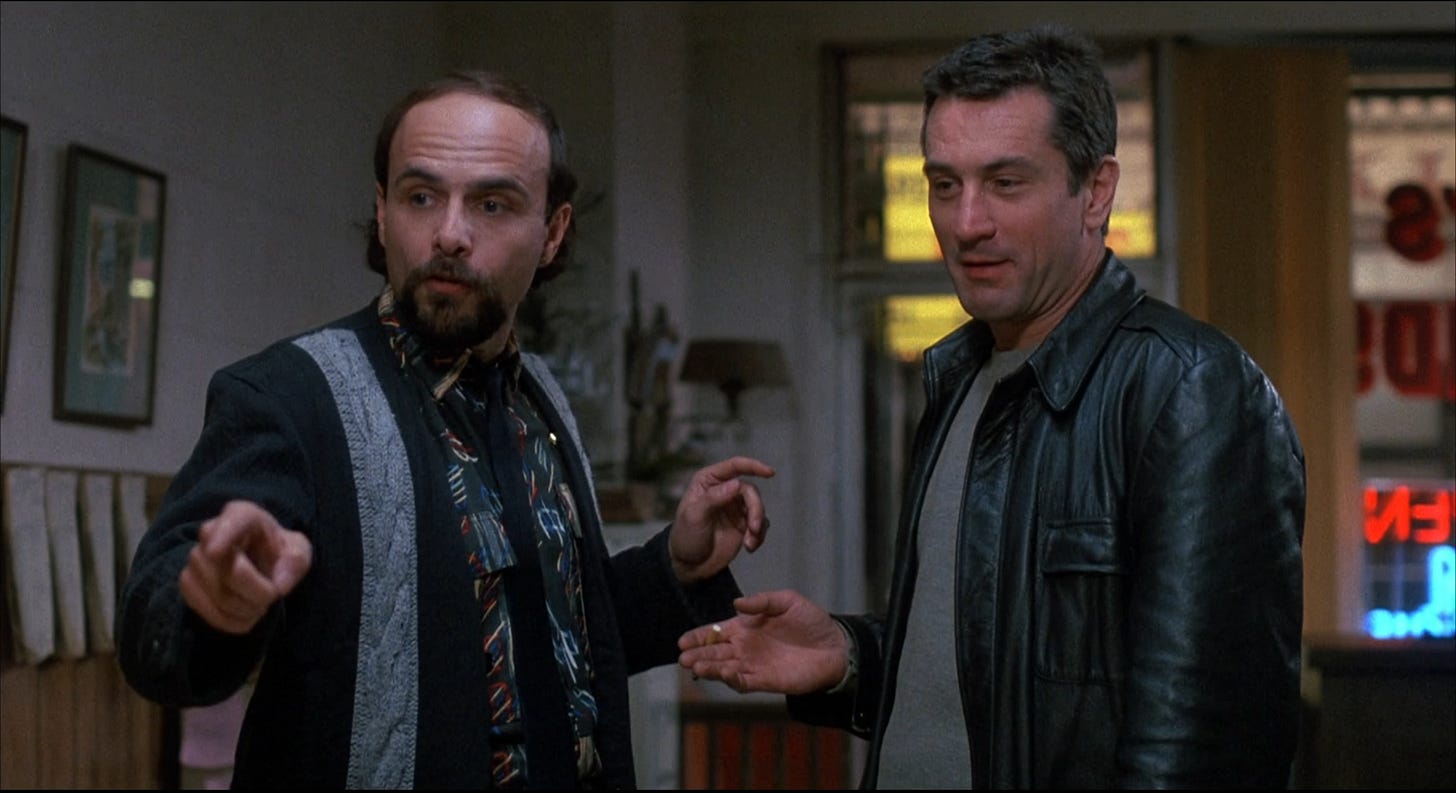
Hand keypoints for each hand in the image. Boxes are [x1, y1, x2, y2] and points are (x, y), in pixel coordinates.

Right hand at [178, 500, 312, 634]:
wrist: (258, 561)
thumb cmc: (278, 551)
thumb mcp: (298, 550)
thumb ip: (296, 561)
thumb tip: (279, 584)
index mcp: (244, 515)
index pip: (234, 520)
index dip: (223, 535)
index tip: (215, 551)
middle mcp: (212, 532)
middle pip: (228, 571)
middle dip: (256, 592)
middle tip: (272, 597)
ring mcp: (195, 557)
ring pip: (216, 593)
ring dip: (244, 609)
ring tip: (259, 607)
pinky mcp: (187, 582)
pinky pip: (201, 607)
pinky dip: (227, 621)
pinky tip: (243, 619)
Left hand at [668, 456, 774, 583]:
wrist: (689, 565)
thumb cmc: (685, 536)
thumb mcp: (694, 516)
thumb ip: (714, 498)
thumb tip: (736, 483)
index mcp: (709, 481)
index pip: (734, 466)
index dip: (753, 466)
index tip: (769, 472)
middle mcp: (724, 490)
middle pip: (750, 491)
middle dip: (756, 509)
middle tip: (753, 528)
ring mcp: (735, 508)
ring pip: (758, 507)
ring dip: (758, 524)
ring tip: (750, 542)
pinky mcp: (744, 524)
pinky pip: (761, 524)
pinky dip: (759, 535)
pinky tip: (750, 546)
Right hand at [678, 589, 847, 694]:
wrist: (834, 646)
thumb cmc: (811, 621)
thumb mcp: (787, 601)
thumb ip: (762, 601)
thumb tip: (736, 604)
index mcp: (746, 627)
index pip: (715, 632)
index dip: (698, 636)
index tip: (682, 641)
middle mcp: (745, 647)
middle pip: (715, 652)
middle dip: (697, 655)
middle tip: (683, 658)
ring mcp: (754, 665)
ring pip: (725, 668)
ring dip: (710, 668)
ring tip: (696, 666)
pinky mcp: (765, 680)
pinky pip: (743, 682)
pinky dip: (732, 679)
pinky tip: (723, 674)